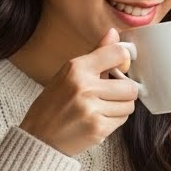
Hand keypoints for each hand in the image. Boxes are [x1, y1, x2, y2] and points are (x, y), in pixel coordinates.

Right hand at [19, 28, 137, 155]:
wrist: (39, 137)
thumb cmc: (54, 103)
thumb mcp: (68, 73)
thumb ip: (96, 54)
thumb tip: (114, 33)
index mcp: (76, 69)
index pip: (117, 53)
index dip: (124, 60)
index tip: (120, 66)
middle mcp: (84, 87)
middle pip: (130, 86)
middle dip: (125, 91)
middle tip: (112, 93)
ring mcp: (91, 109)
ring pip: (129, 104)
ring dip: (121, 106)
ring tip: (103, 107)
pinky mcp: (97, 129)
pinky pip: (122, 120)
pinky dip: (115, 119)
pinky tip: (99, 118)